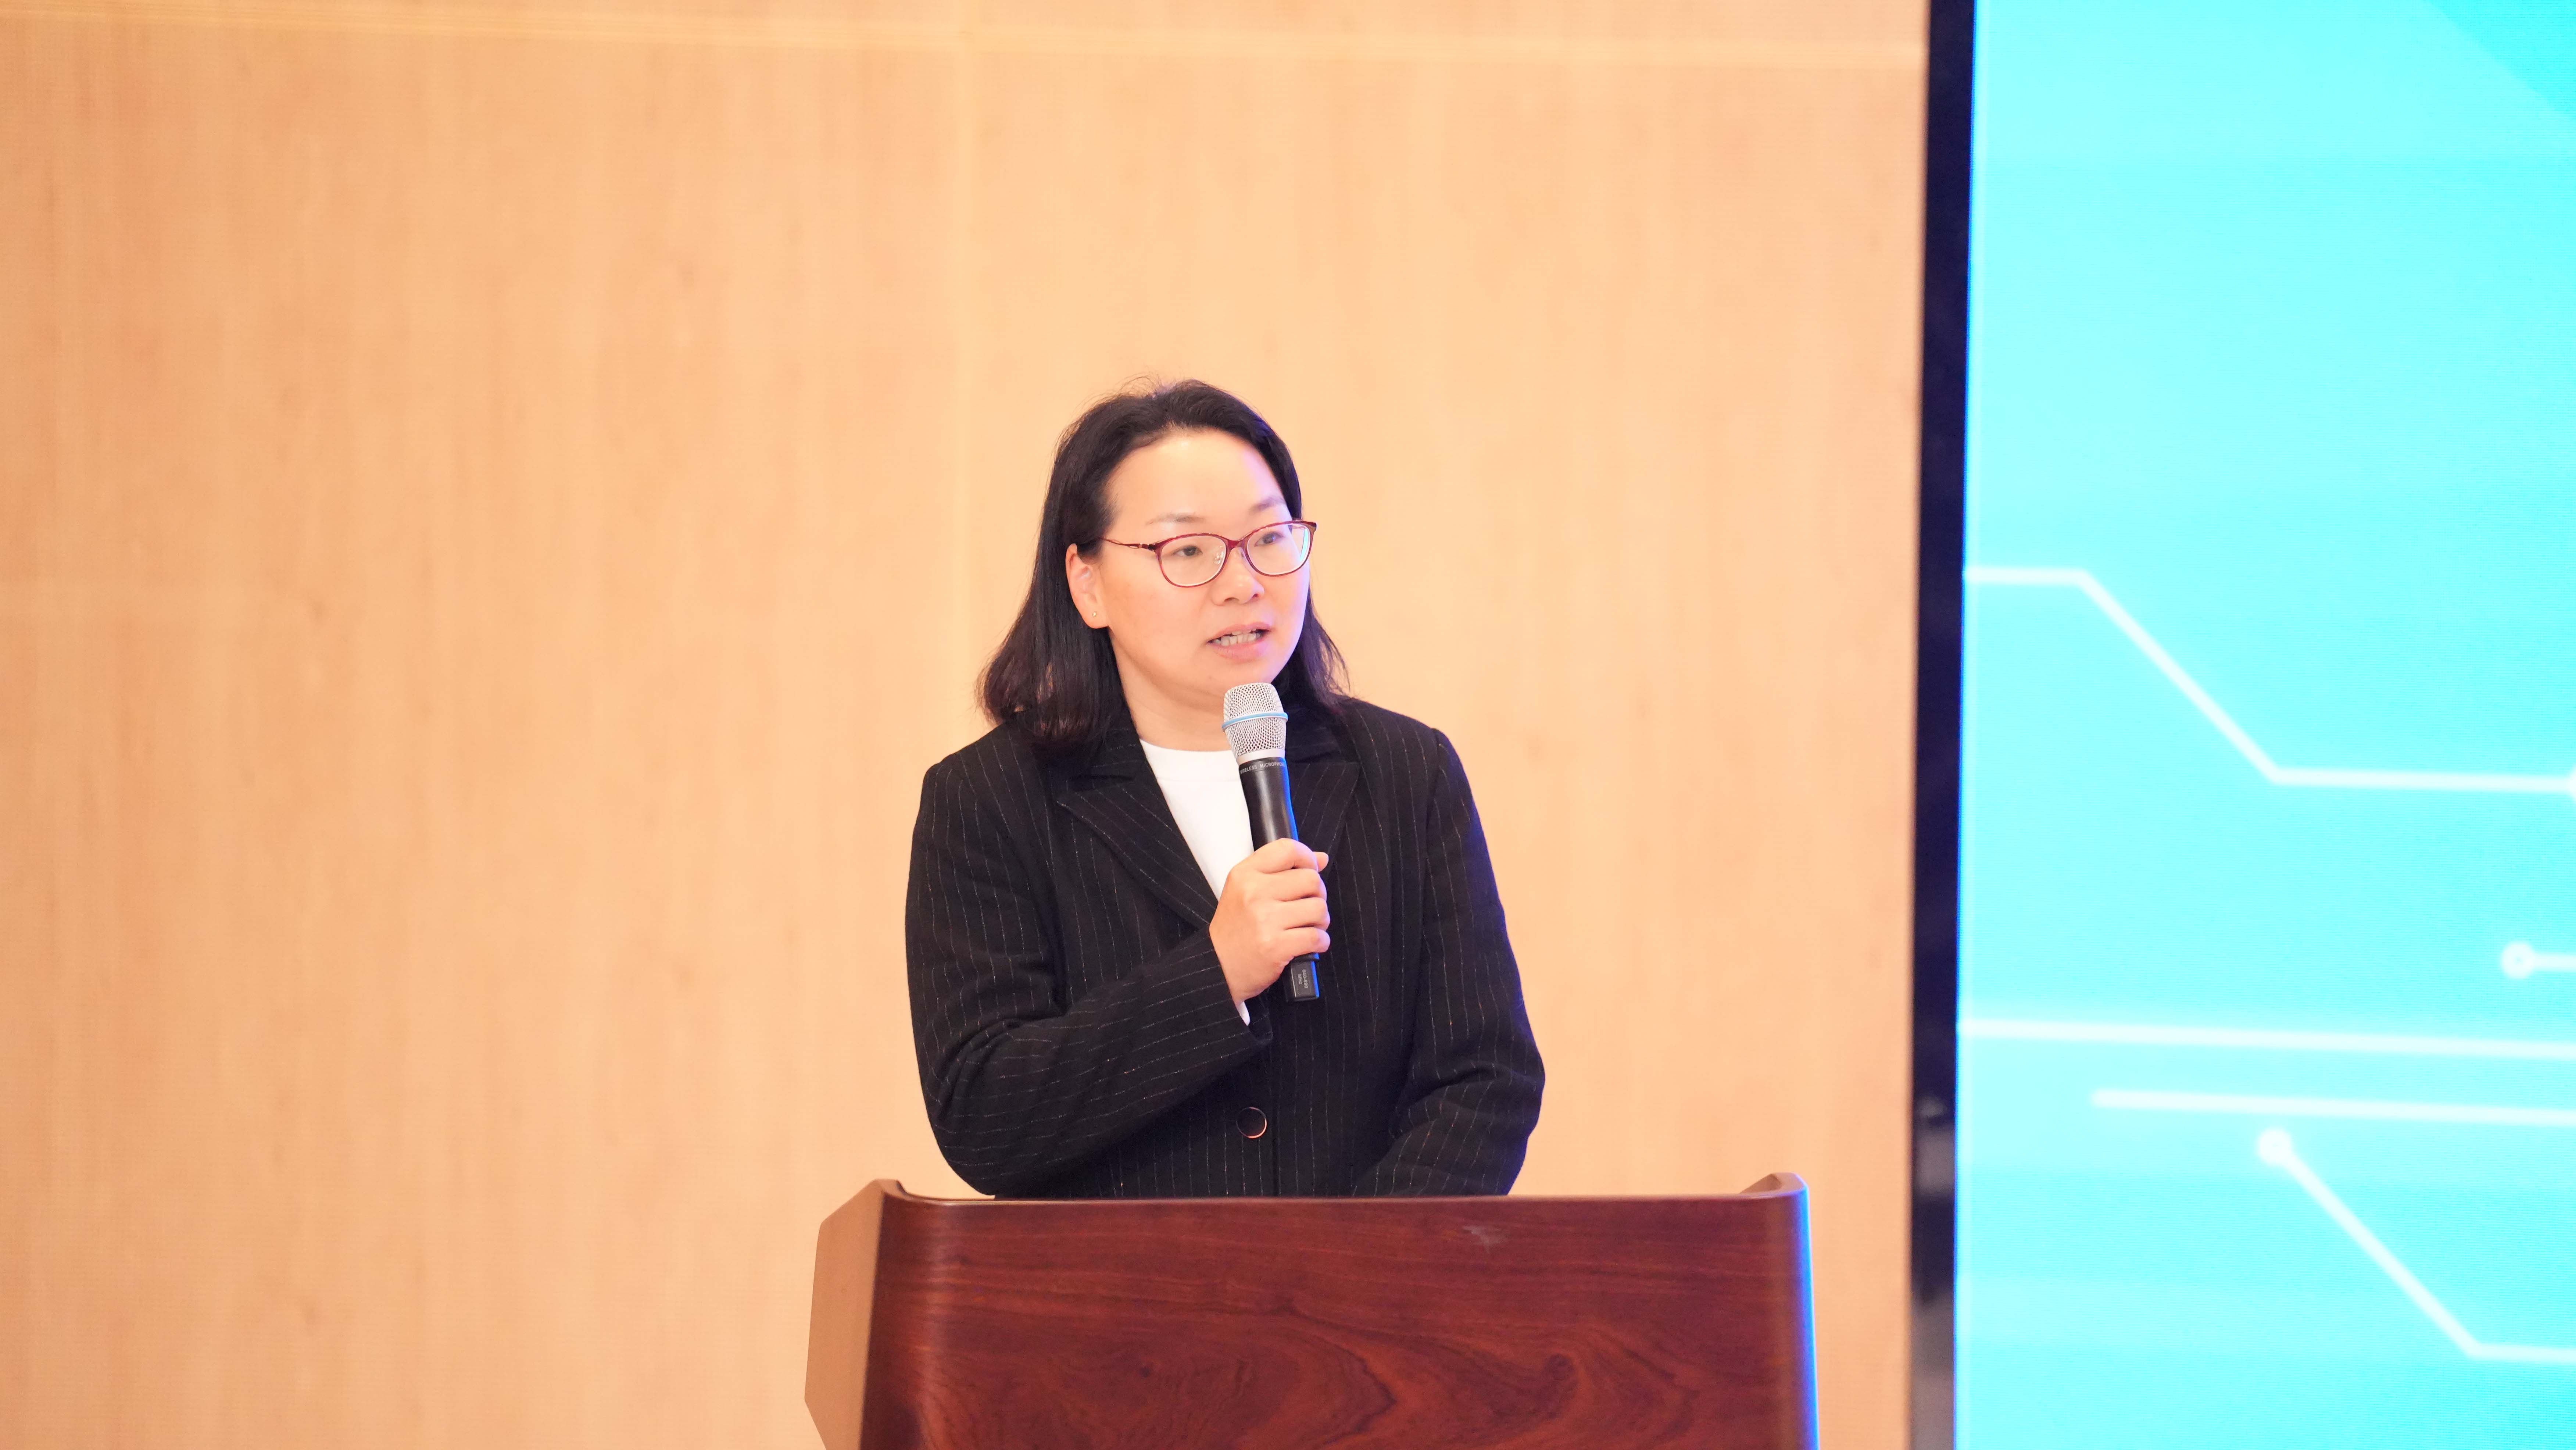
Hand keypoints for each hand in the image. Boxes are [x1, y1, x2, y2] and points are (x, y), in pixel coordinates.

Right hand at [1209, 839, 1330, 1004]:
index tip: (1311, 870)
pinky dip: (1320, 941)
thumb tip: (1321, 858)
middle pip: (1311, 880)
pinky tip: (1308, 943)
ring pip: (1318, 909)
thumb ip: (1282, 870)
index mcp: (1245, 874)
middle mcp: (1254, 893)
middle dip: (1318, 894)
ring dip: (1320, 920)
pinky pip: (1317, 937)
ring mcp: (1265, 920)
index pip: (1288, 849)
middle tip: (1307, 906)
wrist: (1217, 966)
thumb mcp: (1246, 889)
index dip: (1308, 859)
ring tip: (1307, 926)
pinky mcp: (1276, 946)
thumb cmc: (1235, 928)